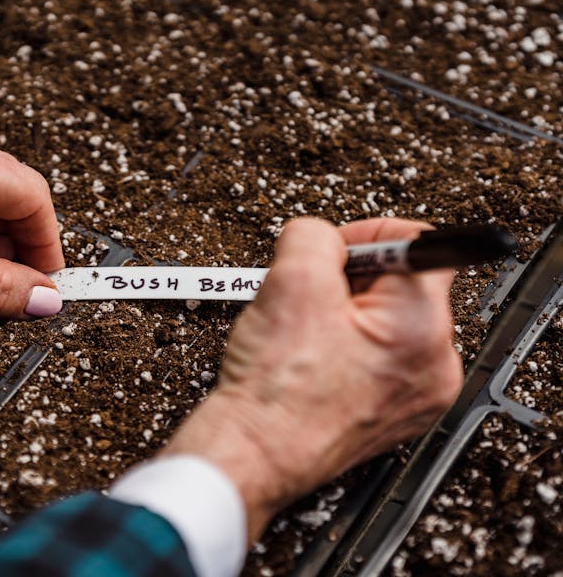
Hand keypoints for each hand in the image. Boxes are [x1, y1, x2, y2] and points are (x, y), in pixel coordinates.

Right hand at [164, 217, 462, 541]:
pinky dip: (348, 346)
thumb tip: (325, 236)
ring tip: (307, 333)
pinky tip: (314, 356)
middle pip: (400, 283)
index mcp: (422, 327)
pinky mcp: (396, 411)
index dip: (366, 234)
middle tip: (309, 296)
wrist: (253, 453)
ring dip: (345, 312)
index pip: (417, 242)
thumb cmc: (274, 390)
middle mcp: (435, 364)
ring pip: (387, 320)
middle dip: (350, 279)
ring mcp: (418, 393)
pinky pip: (381, 357)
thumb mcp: (289, 281)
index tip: (335, 248)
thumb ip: (314, 234)